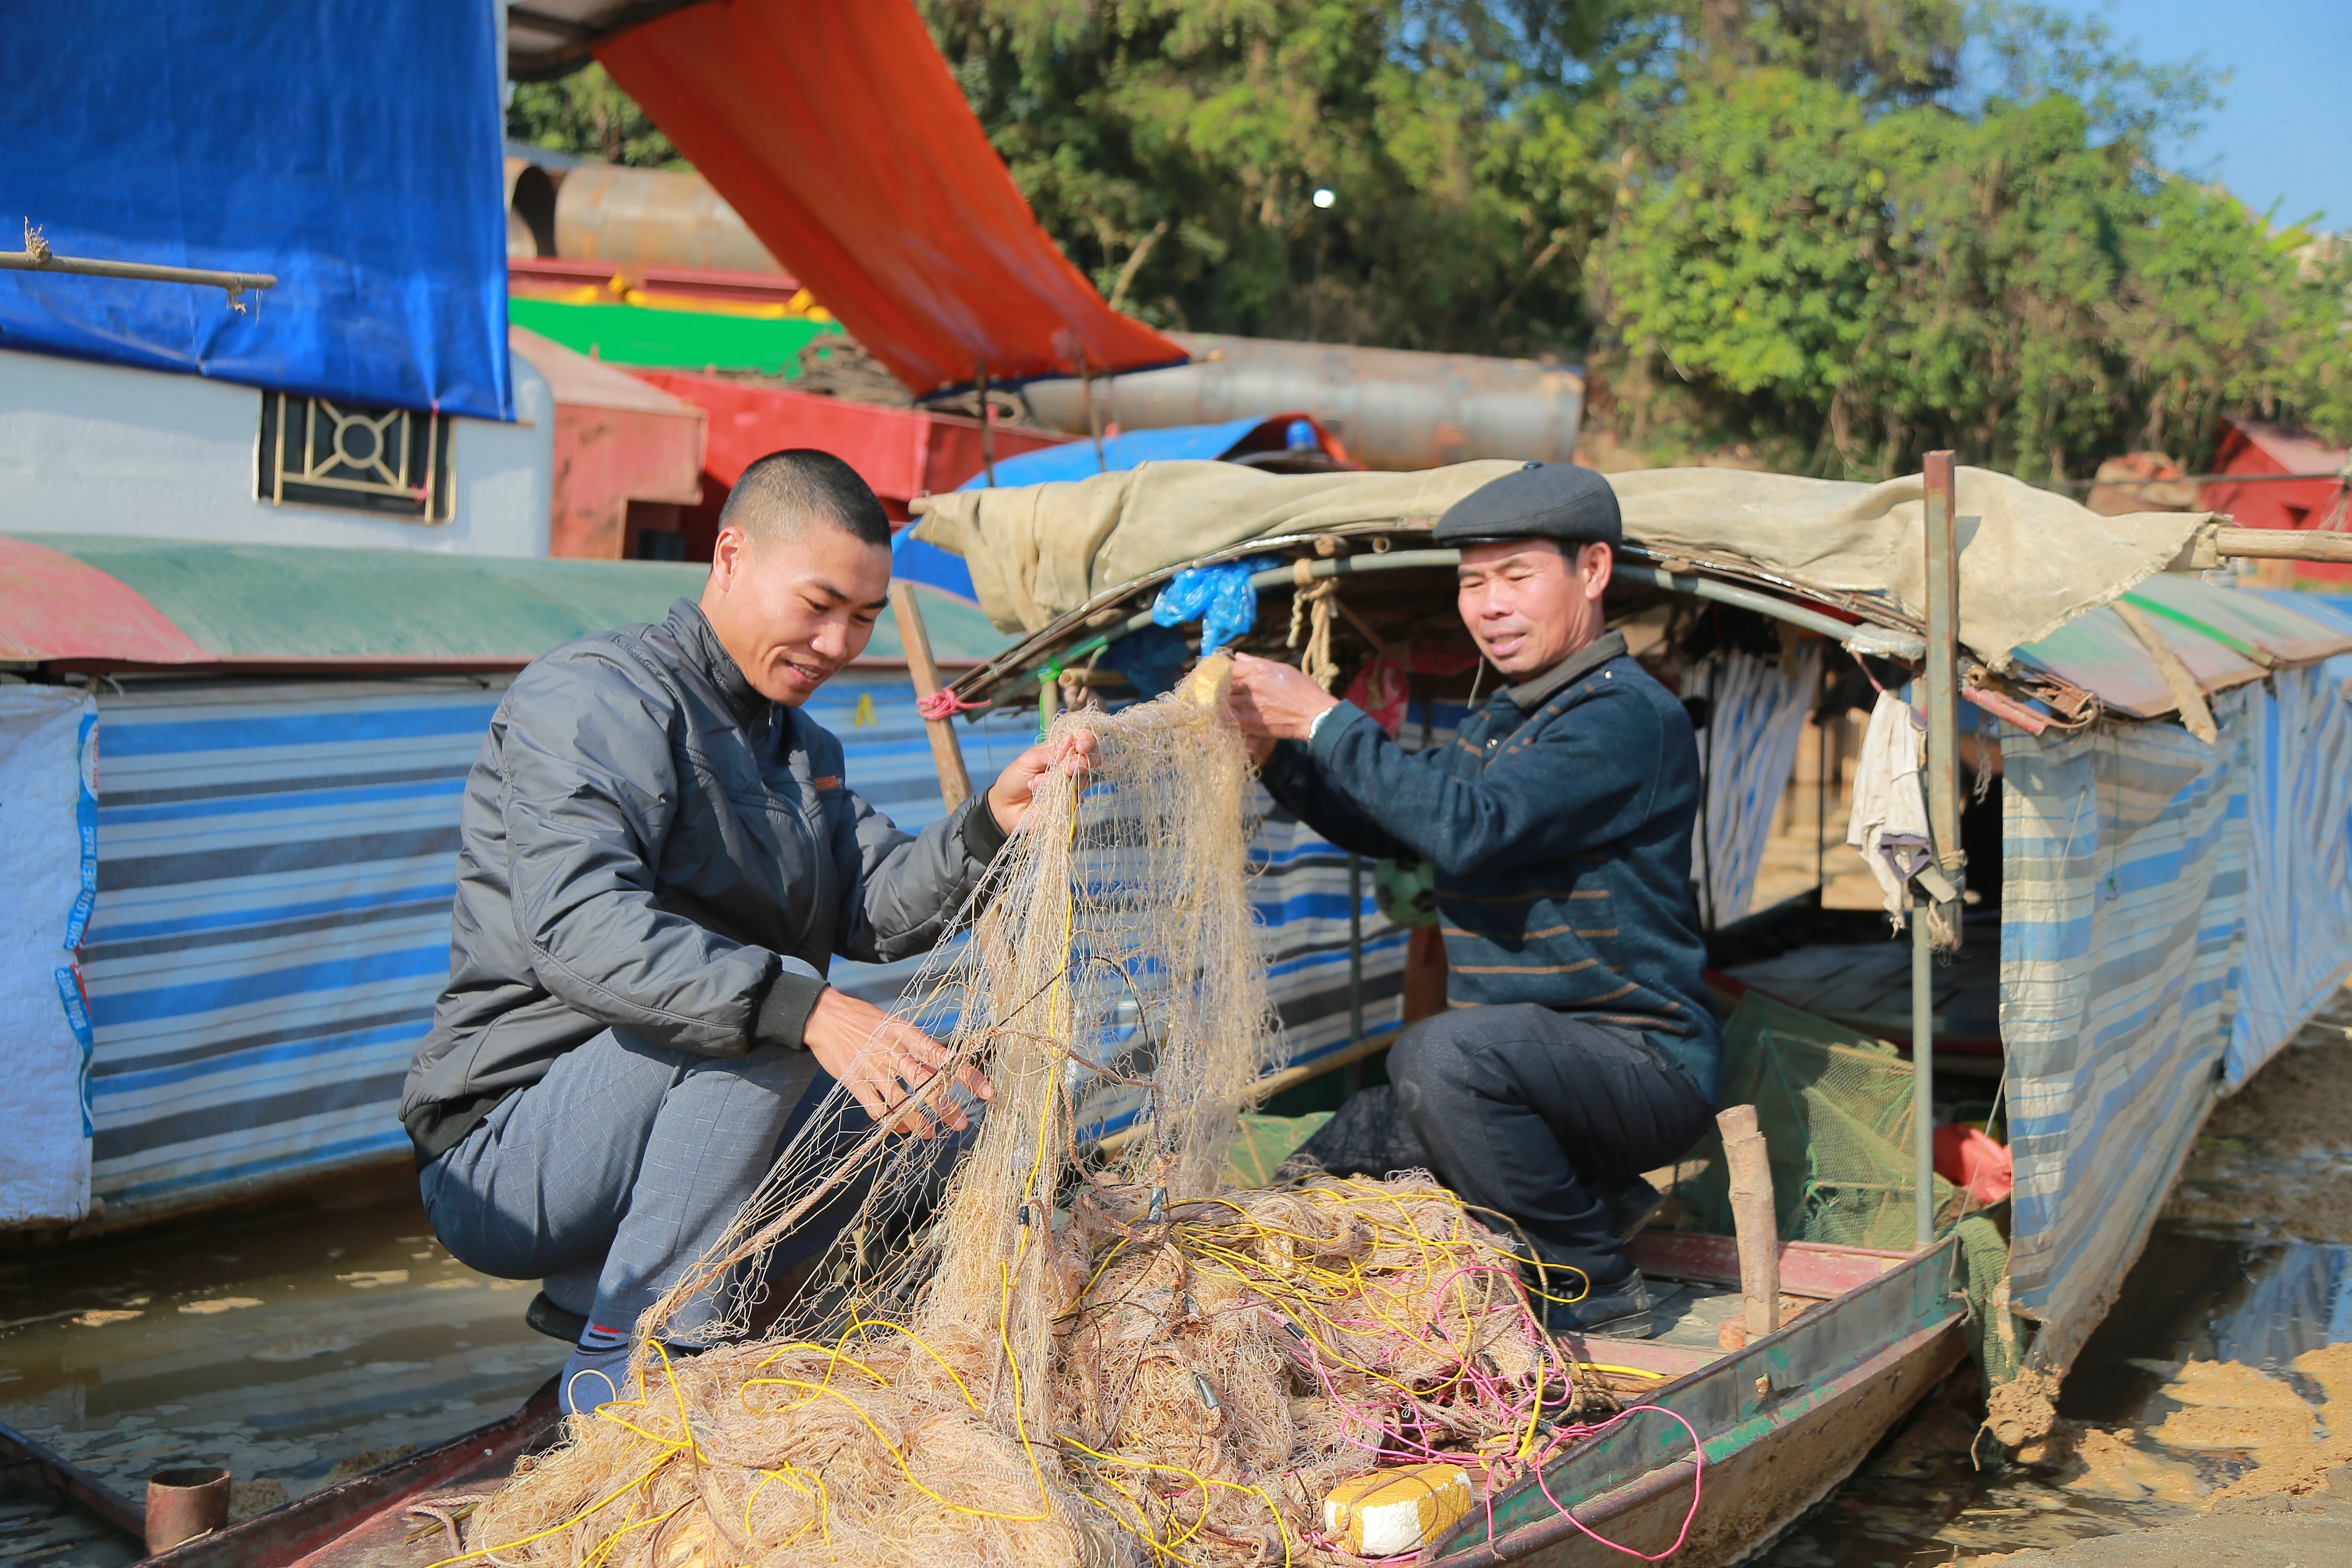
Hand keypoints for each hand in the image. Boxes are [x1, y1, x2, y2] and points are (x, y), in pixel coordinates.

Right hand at [801, 987, 991, 1138]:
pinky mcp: (854, 1082)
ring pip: (901, 1101)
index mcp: (908, 1034)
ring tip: (931, 1133)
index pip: (944, 1057)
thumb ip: (918, 1044)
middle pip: (926, 1083)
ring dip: (919, 1121)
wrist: (825, 1016)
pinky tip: (901, 1129)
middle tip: (962, 1122)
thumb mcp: (896, 1023)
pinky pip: (876, 1109)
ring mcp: (873, 1068)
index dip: (967, 1075)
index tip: (987, 1091)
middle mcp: (893, 1052)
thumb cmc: (865, 1019)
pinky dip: (891, 1122)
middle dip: (946, 1105)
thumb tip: (945, 1062)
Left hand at [986, 729, 1096, 833]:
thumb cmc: (1015, 778)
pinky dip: (1055, 795)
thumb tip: (1070, 738)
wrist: (1005, 806)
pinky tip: (1039, 795)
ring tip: (1036, 782)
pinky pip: (1074, 800)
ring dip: (1058, 780)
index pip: (1082, 741)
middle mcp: (1069, 767)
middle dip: (1083, 762)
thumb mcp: (1028, 760)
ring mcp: (1071, 786)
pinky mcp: (1069, 804)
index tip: (1081, 745)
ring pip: (1081, 780)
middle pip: (1091, 760)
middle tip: (1071, 767)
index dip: (1087, 740)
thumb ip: (1049, 752)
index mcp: (1060, 751)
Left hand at [1227, 653, 1337, 742]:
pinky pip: (1229, 720)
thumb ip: (1256, 662)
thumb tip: (1238, 656)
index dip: (1220, 671)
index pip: (1228, 667)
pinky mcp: (1250, 723)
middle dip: (1218, 688)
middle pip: (1222, 686)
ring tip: (1221, 705)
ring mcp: (1249, 705)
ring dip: (1220, 704)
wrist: (1312, 715)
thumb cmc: (1302, 689)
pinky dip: (1225, 719)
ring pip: (1223, 703)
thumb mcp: (1282, 669)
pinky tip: (1225, 719)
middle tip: (1218, 691)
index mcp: (1258, 670)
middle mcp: (1251, 686)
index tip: (1219, 674)